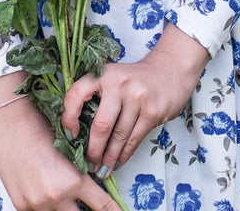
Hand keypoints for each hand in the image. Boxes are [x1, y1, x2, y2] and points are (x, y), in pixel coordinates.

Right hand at [0, 90, 121, 210]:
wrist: (13, 123)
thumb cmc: (43, 128)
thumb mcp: (70, 150)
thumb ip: (81, 173)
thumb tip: (93, 185)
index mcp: (74, 181)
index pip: (102, 206)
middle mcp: (57, 197)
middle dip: (85, 209)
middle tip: (87, 200)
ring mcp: (37, 204)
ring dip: (65, 207)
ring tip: (61, 188)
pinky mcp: (22, 205)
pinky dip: (46, 205)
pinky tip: (44, 190)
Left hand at [61, 23, 209, 176]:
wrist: (171, 69)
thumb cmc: (135, 79)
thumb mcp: (113, 77)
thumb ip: (97, 97)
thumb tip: (78, 133)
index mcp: (103, 73)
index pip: (76, 95)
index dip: (68, 118)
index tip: (70, 136)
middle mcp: (119, 83)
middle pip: (101, 125)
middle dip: (93, 150)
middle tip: (88, 164)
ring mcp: (138, 97)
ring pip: (118, 136)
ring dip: (109, 158)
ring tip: (102, 170)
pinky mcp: (152, 111)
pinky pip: (134, 139)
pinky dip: (124, 154)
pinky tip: (118, 162)